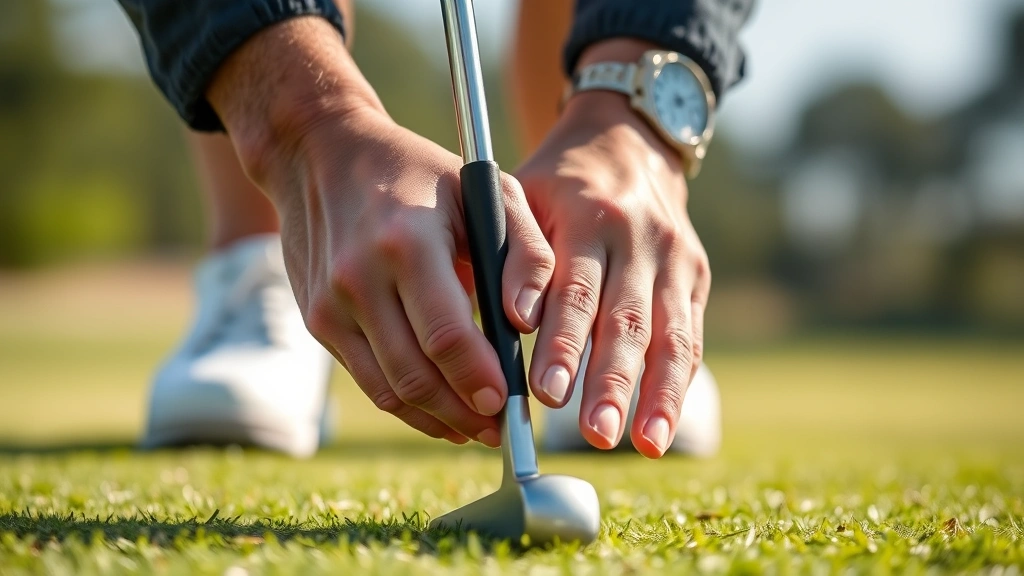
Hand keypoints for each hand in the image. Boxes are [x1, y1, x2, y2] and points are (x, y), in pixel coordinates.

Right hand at [207, 17, 554, 445]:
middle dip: (464, 412)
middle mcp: (359, 279)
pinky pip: (367, 380)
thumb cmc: (419, 174)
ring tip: (476, 429)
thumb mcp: (486, 190)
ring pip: (389, 389)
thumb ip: (524, 252)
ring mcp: (331, 304)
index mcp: (406, 243)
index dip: (480, 380)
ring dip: (436, 419)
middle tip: (501, 429)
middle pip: (415, 374)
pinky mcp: (318, 320)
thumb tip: (527, 323)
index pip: (445, 335)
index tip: (510, 404)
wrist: (320, 155)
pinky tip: (439, 410)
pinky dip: (406, 404)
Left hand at [517, 90, 710, 458]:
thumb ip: (516, 255)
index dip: (561, 343)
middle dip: (612, 382)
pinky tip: (664, 423)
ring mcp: (676, 257)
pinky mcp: (696, 275)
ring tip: (646, 445)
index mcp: (590, 216)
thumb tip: (511, 324)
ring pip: (669, 334)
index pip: (576, 289)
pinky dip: (678, 382)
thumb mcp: (524, 196)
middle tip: (595, 435)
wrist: (627, 142)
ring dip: (657, 394)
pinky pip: (690, 335)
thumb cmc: (558, 183)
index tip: (545, 392)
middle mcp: (641, 238)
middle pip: (627, 320)